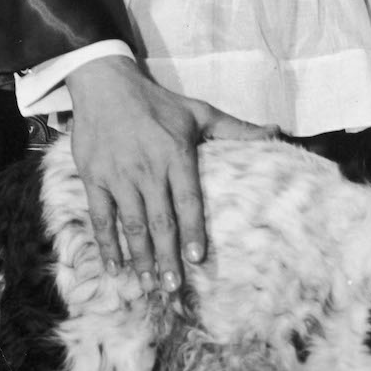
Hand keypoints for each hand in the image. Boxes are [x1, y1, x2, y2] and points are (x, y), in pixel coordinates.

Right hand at [68, 53, 272, 288]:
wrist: (105, 82)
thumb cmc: (156, 102)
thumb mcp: (198, 112)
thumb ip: (236, 129)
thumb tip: (276, 132)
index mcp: (175, 155)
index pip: (187, 200)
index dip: (193, 230)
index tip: (198, 259)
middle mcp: (147, 168)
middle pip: (159, 221)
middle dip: (167, 257)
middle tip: (174, 287)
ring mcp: (118, 175)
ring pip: (132, 223)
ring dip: (141, 257)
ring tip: (149, 284)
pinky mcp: (94, 177)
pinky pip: (101, 216)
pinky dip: (107, 243)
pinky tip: (115, 266)